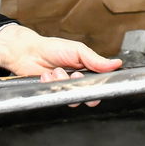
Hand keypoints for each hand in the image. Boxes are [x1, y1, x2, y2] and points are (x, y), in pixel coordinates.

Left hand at [0, 25, 122, 105]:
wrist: (28, 52)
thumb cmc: (52, 48)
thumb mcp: (78, 50)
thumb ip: (96, 60)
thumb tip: (116, 63)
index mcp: (87, 70)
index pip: (100, 84)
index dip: (97, 85)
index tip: (91, 79)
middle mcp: (77, 82)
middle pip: (87, 96)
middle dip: (80, 87)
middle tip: (75, 76)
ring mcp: (64, 89)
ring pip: (71, 97)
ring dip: (63, 82)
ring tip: (56, 71)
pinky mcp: (52, 95)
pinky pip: (57, 97)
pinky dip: (51, 85)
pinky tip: (47, 75)